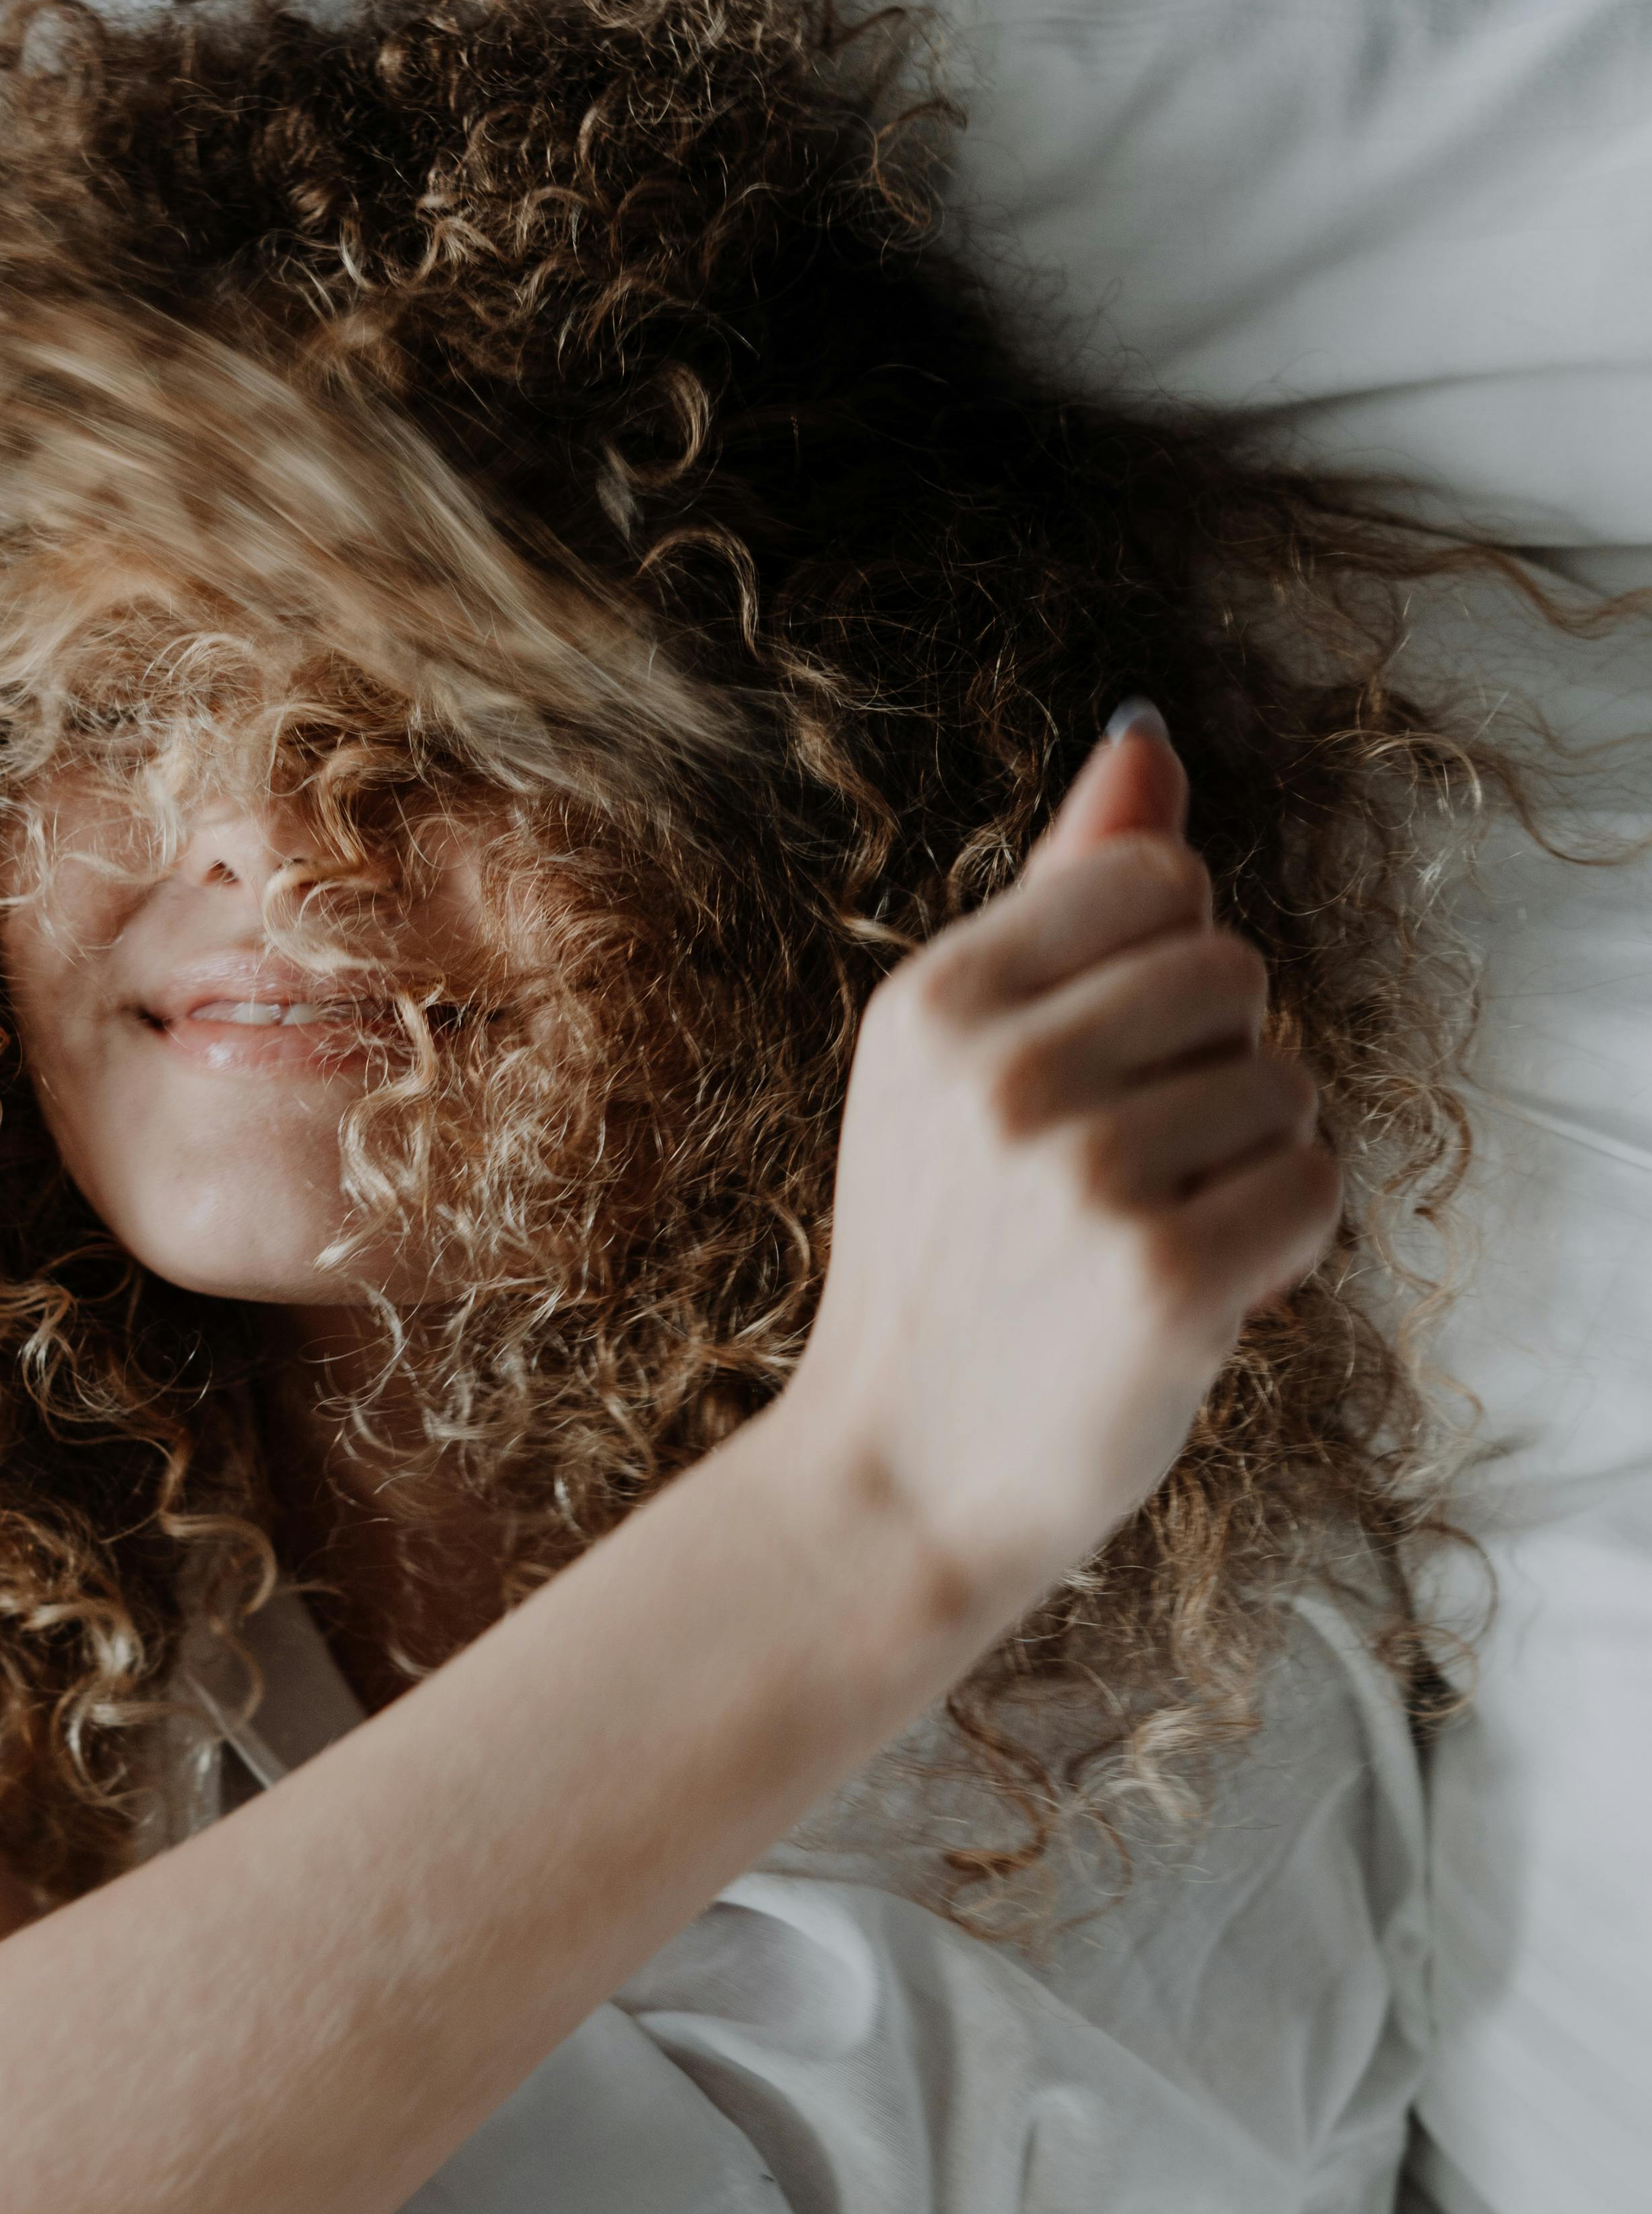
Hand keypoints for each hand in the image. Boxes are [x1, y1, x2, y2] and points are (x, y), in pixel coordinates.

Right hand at [784, 710, 1338, 1628]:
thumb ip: (1057, 897)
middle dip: (1213, 1064)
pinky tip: (1192, 1290)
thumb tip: (1146, 738)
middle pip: (1235, 970)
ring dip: (1246, 1161)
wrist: (901, 1474)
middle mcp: (1000, 1075)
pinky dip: (1279, 1244)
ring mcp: (1081, 1178)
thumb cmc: (950, 1262)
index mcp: (935, 1003)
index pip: (1157, 878)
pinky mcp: (1166, 1278)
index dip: (1165, 967)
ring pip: (1283, 1082)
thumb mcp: (956, 1063)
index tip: (1103, 1065)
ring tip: (1143, 1236)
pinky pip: (1312, 1186)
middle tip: (1121, 1169)